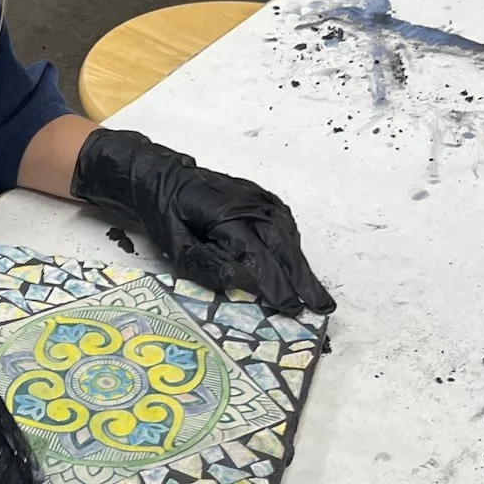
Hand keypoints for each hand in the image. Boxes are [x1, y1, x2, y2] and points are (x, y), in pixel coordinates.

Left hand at [71, 127, 334, 315]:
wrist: (162, 176)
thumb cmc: (165, 214)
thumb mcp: (174, 246)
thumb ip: (206, 265)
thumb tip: (239, 283)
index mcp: (223, 216)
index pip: (257, 256)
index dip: (276, 284)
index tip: (290, 307)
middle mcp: (247, 204)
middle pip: (282, 245)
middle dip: (303, 278)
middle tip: (322, 306)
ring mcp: (256, 198)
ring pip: (288, 234)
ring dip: (302, 264)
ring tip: (315, 293)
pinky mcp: (261, 196)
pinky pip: (284, 223)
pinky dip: (293, 246)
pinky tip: (298, 266)